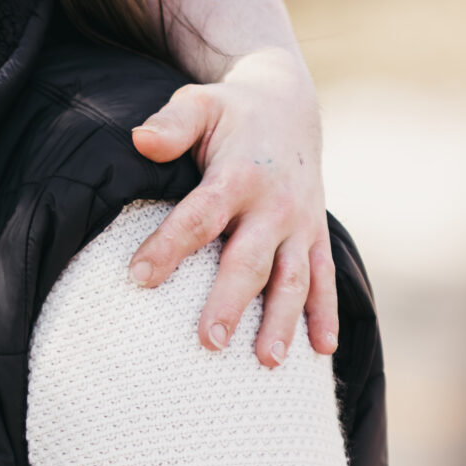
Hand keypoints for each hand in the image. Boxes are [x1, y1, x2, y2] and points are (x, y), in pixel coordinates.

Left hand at [128, 46, 338, 366]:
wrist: (287, 103)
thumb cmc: (229, 112)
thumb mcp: (199, 104)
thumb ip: (171, 123)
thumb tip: (140, 139)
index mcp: (240, 175)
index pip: (201, 216)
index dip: (170, 247)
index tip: (139, 279)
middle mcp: (276, 205)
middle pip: (250, 260)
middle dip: (230, 302)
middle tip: (207, 342)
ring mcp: (301, 224)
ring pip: (293, 279)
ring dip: (282, 321)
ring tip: (265, 362)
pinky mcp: (317, 235)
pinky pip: (325, 279)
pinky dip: (327, 314)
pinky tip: (323, 351)